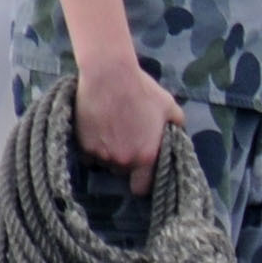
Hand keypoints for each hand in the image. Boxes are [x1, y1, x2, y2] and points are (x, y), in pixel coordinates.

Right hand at [73, 56, 184, 193]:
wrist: (109, 75)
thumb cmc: (142, 89)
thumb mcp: (168, 104)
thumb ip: (176, 123)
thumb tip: (178, 131)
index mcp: (146, 156)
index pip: (142, 187)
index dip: (142, 182)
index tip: (140, 174)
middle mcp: (123, 161)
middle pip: (122, 171)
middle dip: (124, 161)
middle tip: (125, 140)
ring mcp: (101, 155)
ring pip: (104, 163)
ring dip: (108, 153)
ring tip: (110, 130)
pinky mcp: (83, 146)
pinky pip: (88, 154)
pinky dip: (92, 147)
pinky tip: (96, 129)